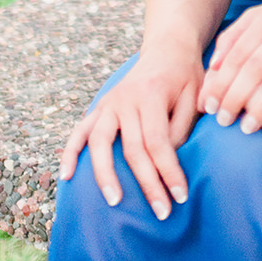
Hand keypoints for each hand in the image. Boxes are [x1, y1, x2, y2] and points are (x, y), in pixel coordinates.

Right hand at [59, 42, 203, 218]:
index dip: (169, 172)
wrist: (168, 49)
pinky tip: (66, 176)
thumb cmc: (186, 76)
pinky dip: (70, 153)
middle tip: (162, 211)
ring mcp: (108, 103)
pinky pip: (79, 132)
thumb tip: (168, 161)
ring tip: (114, 201)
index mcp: (151, 95)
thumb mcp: (194, 96)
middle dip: (147, 183)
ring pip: (99, 143)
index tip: (181, 196)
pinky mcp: (100, 107)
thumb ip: (181, 128)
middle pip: (132, 149)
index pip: (158, 142)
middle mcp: (125, 99)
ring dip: (105, 174)